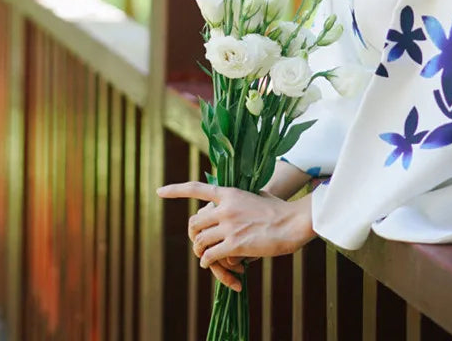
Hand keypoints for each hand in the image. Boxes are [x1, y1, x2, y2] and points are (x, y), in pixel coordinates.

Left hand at [157, 182, 314, 287]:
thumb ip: (240, 196)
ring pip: (200, 241)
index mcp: (230, 192)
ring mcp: (229, 226)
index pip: (197, 188)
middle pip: (194, 222)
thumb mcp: (257, 194)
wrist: (292, 222)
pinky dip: (208, 262)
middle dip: (193, 234)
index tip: (159, 191)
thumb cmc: (278, 209)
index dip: (176, 190)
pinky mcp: (235, 244)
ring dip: (201, 251)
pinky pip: (209, 256)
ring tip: (207, 256)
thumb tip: (232, 197)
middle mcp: (226, 207)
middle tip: (199, 242)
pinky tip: (212, 264)